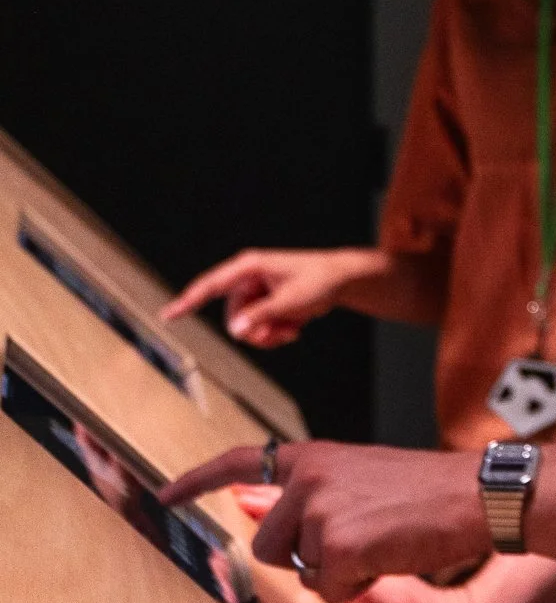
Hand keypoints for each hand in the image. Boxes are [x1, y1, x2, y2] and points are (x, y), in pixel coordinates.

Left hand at [160, 441, 487, 602]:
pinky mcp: (338, 546)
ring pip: (300, 572)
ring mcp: (320, 511)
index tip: (165, 496)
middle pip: (267, 546)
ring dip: (334, 573)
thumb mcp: (361, 475)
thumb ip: (314, 494)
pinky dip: (358, 586)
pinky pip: (330, 591)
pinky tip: (389, 556)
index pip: (240, 460)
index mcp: (314, 456)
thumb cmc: (427, 491)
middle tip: (358, 542)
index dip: (197, 481)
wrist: (473, 495)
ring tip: (379, 544)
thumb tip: (264, 522)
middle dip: (305, 559)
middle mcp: (307, 479)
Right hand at [162, 247, 381, 346]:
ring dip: (268, 334)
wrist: (340, 281)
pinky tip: (293, 327)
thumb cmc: (318, 280)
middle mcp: (248, 279)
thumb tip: (236, 329)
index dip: (188, 301)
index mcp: (249, 267)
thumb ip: (262, 315)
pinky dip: (274, 333)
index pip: (211, 286)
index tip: (168, 315)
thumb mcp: (291, 300)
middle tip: (281, 331)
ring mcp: (256, 293)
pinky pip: (257, 328)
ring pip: (245, 327)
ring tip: (291, 328)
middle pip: (233, 317)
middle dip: (256, 331)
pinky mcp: (264, 304)